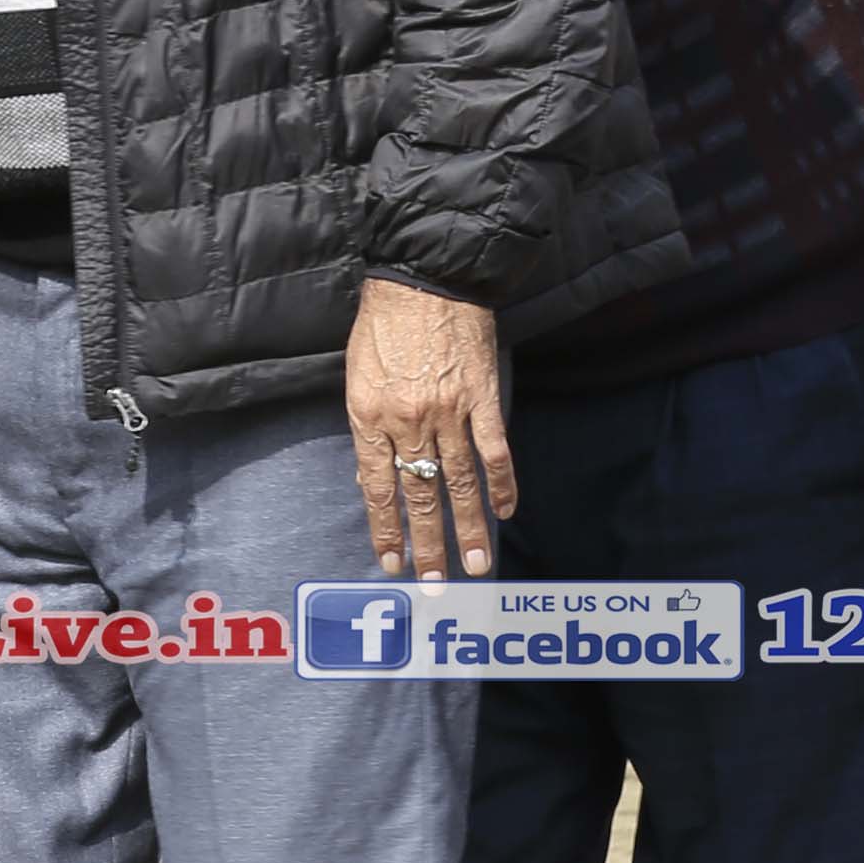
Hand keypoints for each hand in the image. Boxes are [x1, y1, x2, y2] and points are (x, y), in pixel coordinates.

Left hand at [345, 277, 511, 578]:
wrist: (424, 279)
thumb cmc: (382, 324)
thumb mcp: (356, 376)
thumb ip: (368, 426)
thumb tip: (376, 472)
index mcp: (370, 418)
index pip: (377, 488)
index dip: (386, 528)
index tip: (391, 562)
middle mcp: (409, 422)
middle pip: (420, 496)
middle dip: (427, 545)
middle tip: (435, 583)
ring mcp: (449, 413)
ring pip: (460, 483)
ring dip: (470, 528)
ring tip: (478, 566)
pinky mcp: (482, 398)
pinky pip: (495, 451)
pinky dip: (503, 484)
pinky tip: (506, 511)